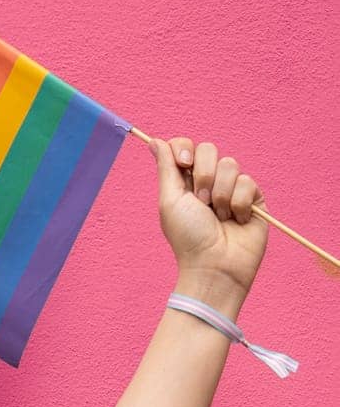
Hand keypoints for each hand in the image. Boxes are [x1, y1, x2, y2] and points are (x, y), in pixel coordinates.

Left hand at [149, 135, 268, 300]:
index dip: (185, 149)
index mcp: (184, 182)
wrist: (215, 265)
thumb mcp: (169, 202)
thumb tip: (154, 141)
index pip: (185, 146)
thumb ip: (165, 169)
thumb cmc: (188, 239)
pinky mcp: (253, 197)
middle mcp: (208, 182)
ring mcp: (231, 188)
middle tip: (201, 202)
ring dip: (221, 194)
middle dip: (204, 175)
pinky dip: (238, 203)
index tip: (184, 164)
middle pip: (208, 149)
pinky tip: (236, 220)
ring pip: (230, 164)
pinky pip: (247, 182)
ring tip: (219, 217)